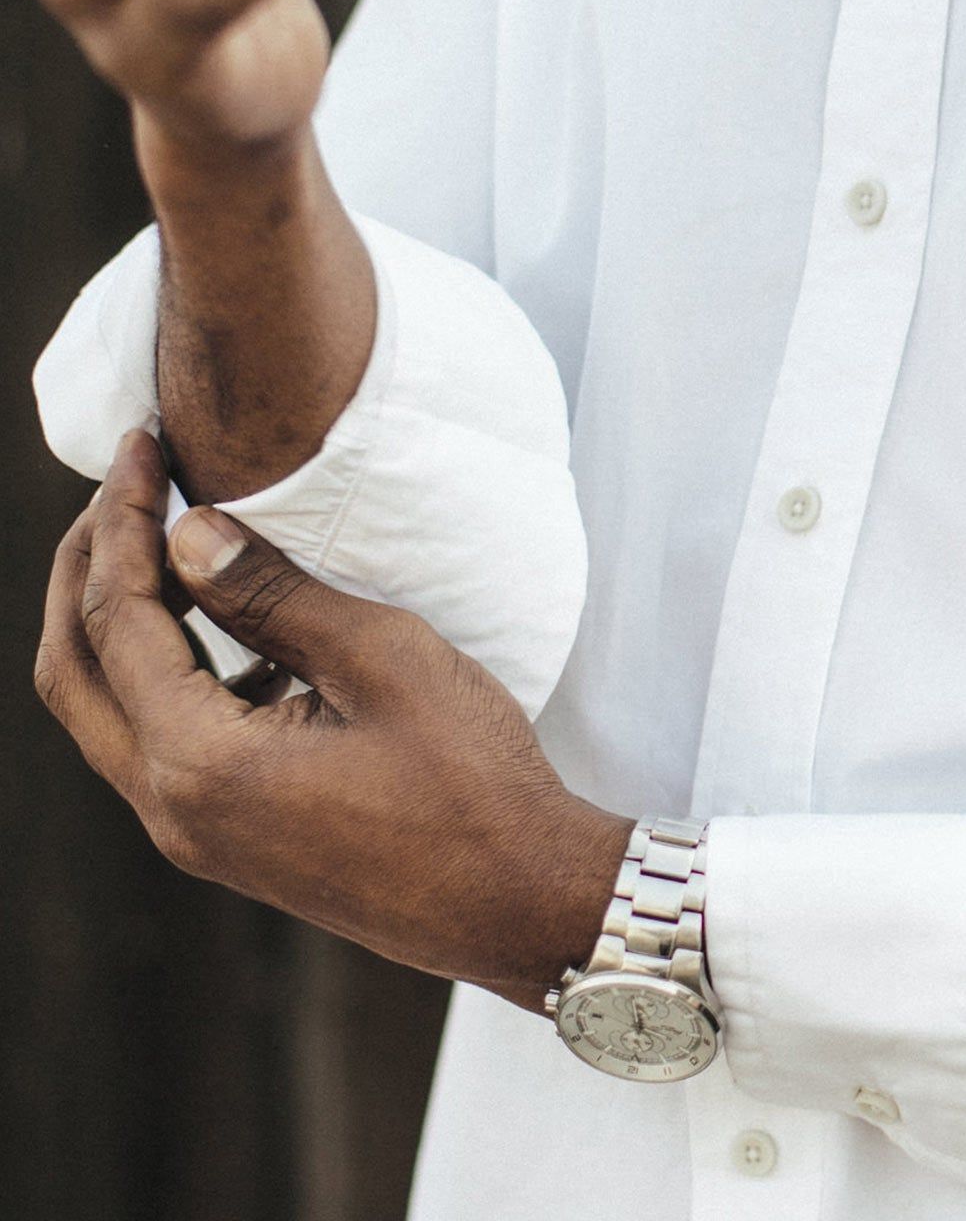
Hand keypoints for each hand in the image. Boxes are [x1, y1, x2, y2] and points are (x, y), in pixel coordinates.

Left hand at [35, 431, 628, 1008]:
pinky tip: (228, 631)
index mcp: (200, 765)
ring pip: (105, 712)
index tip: (145, 447)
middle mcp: (171, 811)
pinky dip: (161, 673)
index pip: (119, 619)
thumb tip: (191, 534)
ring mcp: (194, 836)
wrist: (514, 898)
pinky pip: (156, 746)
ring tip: (158, 539)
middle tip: (121, 485)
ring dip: (115, 622)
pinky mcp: (227, 842)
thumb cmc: (469, 776)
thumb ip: (276, 596)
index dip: (125, 522)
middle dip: (84, 568)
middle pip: (72, 672)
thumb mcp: (383, 660)